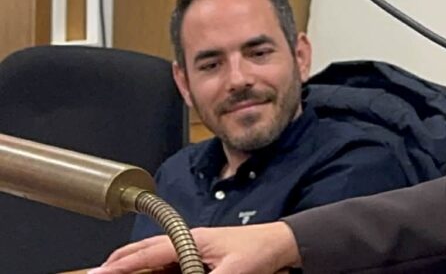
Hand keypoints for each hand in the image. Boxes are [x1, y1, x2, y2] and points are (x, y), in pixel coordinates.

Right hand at [89, 222, 300, 273]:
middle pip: (146, 250)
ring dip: (134, 261)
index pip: (148, 254)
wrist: (282, 243)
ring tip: (114, 268)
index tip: (100, 273)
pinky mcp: (203, 253)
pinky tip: (149, 271)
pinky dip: (152, 264)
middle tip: (98, 270)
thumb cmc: (261, 250)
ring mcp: (195, 245)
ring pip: (155, 253)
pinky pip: (170, 258)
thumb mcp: (233, 273)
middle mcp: (190, 240)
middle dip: (120, 260)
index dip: (122, 265)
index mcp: (192, 240)